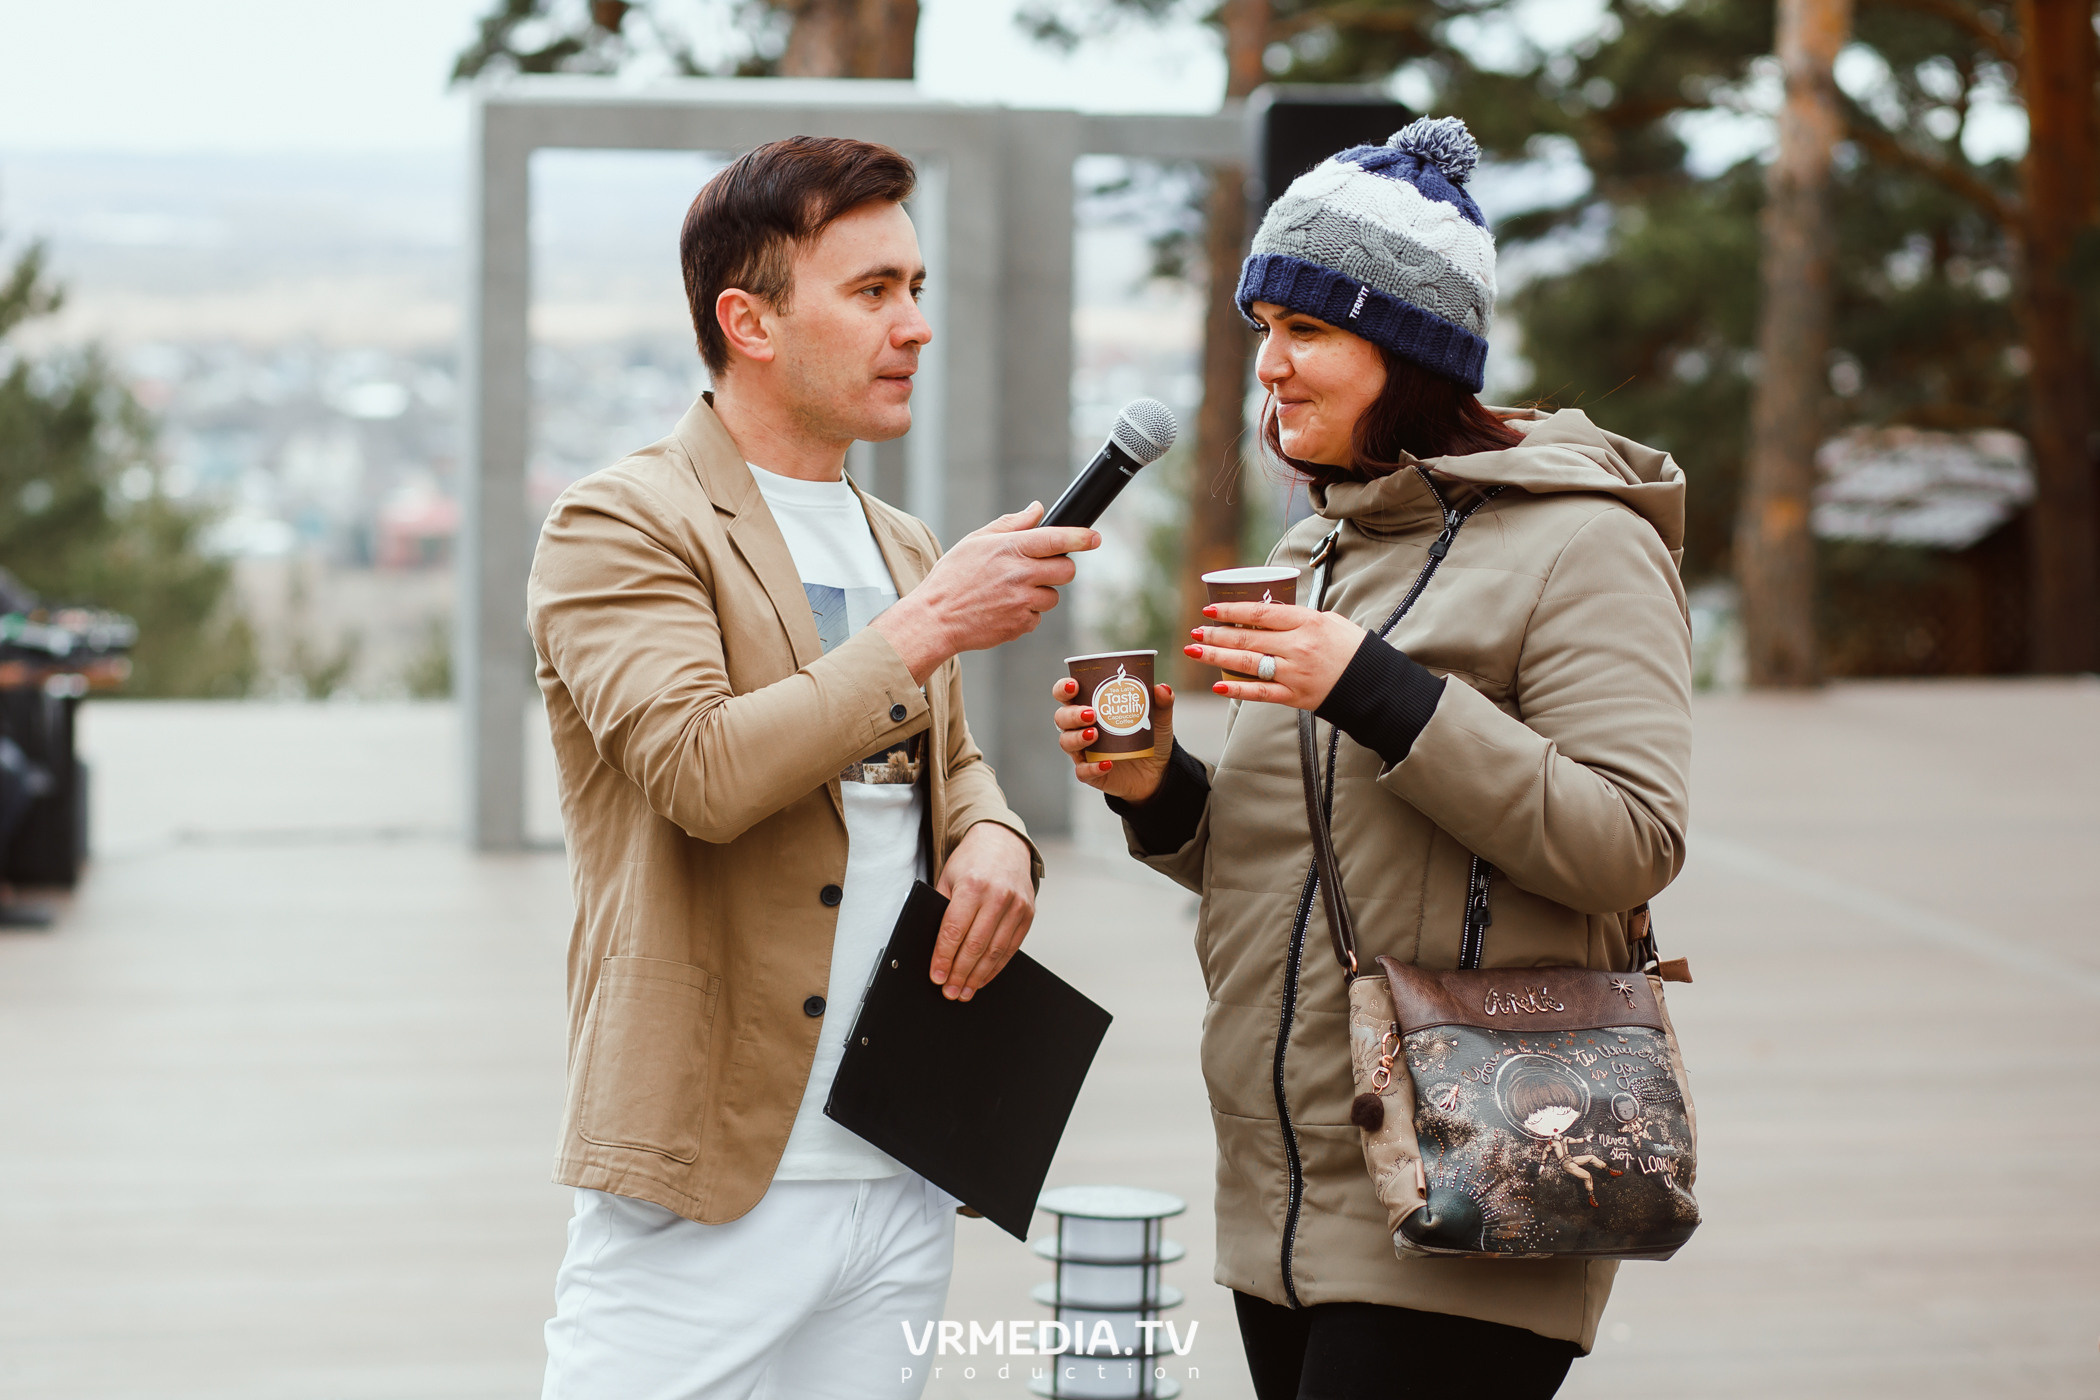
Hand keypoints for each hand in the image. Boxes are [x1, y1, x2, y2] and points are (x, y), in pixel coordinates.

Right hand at [874, 503, 1100, 683]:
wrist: (935, 619)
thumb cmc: (952, 578)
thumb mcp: (975, 542)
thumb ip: (1010, 524)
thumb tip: (1037, 509)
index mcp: (1010, 549)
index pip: (1056, 540)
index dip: (1080, 537)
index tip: (1095, 538)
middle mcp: (1019, 574)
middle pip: (1066, 571)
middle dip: (1059, 569)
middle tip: (1040, 570)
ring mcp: (1022, 602)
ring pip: (1053, 597)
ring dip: (1039, 594)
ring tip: (1009, 593)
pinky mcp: (1021, 625)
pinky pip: (1037, 617)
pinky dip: (1026, 614)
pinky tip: (1002, 609)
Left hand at [929, 821, 1035, 1001]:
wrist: (1003, 842)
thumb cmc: (970, 862)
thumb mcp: (948, 878)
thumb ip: (942, 908)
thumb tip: (934, 948)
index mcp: (972, 886)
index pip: (954, 931)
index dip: (943, 958)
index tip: (936, 977)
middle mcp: (997, 896)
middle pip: (975, 946)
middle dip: (960, 973)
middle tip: (949, 992)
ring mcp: (1016, 906)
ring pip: (995, 951)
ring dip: (978, 976)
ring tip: (964, 991)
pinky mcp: (1028, 913)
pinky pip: (1011, 947)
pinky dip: (996, 967)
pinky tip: (983, 978)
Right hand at [1050, 676, 1175, 803]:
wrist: (1158, 772)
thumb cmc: (1149, 738)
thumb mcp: (1159, 720)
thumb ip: (1162, 703)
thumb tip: (1162, 688)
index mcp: (1090, 707)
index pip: (1067, 695)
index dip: (1063, 688)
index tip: (1074, 686)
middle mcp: (1081, 728)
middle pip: (1061, 718)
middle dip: (1071, 714)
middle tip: (1092, 714)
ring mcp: (1084, 751)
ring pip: (1066, 742)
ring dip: (1077, 737)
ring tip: (1095, 735)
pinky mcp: (1090, 773)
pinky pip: (1082, 772)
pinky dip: (1092, 768)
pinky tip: (1107, 764)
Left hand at [1186, 600, 1364, 710]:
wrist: (1373, 683)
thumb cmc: (1351, 648)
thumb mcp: (1330, 620)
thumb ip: (1298, 618)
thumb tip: (1266, 615)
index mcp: (1307, 622)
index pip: (1261, 613)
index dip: (1232, 611)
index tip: (1211, 610)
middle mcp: (1298, 647)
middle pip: (1248, 639)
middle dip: (1216, 635)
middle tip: (1195, 632)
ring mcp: (1295, 673)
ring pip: (1247, 664)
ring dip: (1216, 657)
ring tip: (1195, 651)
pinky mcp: (1295, 696)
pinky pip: (1261, 693)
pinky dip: (1238, 691)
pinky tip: (1218, 687)